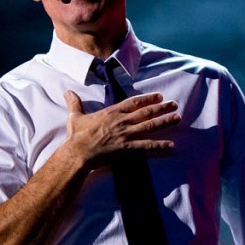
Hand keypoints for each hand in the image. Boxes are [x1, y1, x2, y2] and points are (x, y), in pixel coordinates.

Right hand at [63, 89, 179, 163]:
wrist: (79, 153)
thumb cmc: (76, 136)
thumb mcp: (75, 116)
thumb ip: (74, 103)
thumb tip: (67, 92)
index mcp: (112, 112)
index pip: (134, 102)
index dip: (147, 98)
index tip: (159, 96)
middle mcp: (122, 121)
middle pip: (146, 112)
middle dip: (162, 108)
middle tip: (175, 104)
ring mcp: (126, 134)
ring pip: (150, 126)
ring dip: (165, 122)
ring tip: (177, 118)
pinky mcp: (128, 148)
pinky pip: (147, 146)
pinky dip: (160, 146)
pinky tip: (171, 145)